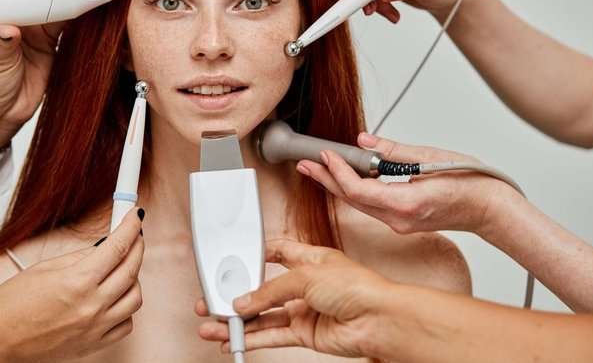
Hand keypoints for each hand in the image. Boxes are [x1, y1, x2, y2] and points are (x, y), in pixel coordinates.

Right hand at [0, 207, 145, 362]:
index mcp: (77, 282)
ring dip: (133, 278)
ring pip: (135, 298)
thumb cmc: (9, 307)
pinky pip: (125, 325)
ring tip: (121, 268)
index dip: (130, 227)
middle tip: (134, 235)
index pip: (118, 247)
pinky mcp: (93, 346)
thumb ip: (80, 257)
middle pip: (131, 269)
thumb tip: (105, 246)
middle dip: (137, 246)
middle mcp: (91, 306)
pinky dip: (125, 309)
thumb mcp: (44, 269)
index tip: (134, 217)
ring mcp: (94, 328)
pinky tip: (114, 299)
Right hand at [197, 238, 391, 358]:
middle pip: (264, 289)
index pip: (276, 252)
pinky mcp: (305, 333)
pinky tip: (234, 339)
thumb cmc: (358, 286)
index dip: (255, 255)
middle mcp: (306, 284)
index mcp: (310, 259)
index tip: (234, 259)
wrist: (379, 320)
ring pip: (264, 316)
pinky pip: (272, 335)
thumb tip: (245, 301)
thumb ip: (271, 289)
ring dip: (239, 321)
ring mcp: (305, 310)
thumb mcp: (306, 275)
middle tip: (214, 299)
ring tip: (214, 324)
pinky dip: (252, 337)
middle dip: (238, 294)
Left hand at [298, 133, 508, 234]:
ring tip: (318, 168)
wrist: (491, 209)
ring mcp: (400, 223)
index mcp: (406, 204)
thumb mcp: (430, 158)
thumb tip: (364, 141)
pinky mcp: (403, 221)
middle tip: (305, 163)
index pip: (357, 189)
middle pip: (352, 200)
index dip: (337, 171)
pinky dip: (356, 190)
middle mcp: (399, 219)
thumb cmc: (471, 183)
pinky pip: (371, 206)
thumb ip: (392, 150)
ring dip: (338, 185)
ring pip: (359, 204)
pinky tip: (347, 177)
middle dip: (327, 179)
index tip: (325, 154)